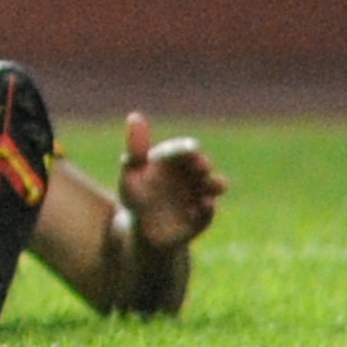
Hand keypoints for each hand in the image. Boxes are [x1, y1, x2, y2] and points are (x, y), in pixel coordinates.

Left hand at [114, 110, 225, 259]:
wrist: (143, 230)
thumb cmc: (136, 196)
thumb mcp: (131, 172)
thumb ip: (136, 147)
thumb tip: (135, 116)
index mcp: (174, 161)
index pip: (183, 150)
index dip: (188, 150)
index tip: (192, 150)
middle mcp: (191, 175)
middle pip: (201, 166)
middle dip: (203, 165)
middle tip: (201, 166)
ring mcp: (199, 196)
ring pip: (212, 187)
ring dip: (215, 184)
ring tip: (215, 184)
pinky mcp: (201, 219)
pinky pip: (206, 214)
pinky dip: (207, 210)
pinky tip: (206, 205)